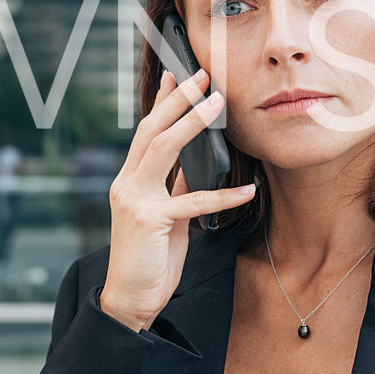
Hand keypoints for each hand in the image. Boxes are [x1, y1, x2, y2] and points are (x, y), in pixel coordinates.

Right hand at [100, 67, 254, 330]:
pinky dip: (222, 195)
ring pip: (163, 149)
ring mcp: (134, 200)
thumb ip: (174, 190)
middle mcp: (127, 184)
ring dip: (192, 123)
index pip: (145, 132)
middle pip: (152, 130)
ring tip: (216, 104)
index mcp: (130, 181)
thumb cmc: (148, 258)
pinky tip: (248, 190)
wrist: (129, 298)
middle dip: (177, 100)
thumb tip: (191, 167)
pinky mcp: (150, 221)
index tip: (175, 75)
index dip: (161, 102)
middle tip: (201, 76)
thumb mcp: (164, 218)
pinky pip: (191, 201)